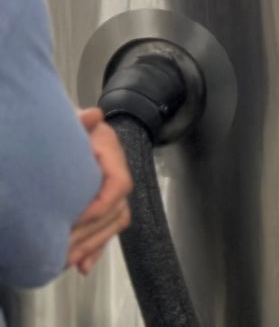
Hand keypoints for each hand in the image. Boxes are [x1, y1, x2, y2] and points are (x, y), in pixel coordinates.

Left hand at [66, 109, 132, 274]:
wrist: (57, 128)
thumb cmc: (63, 124)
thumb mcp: (70, 121)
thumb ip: (81, 121)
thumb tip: (93, 116)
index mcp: (110, 150)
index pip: (119, 184)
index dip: (101, 205)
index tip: (76, 219)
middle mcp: (114, 169)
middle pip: (118, 209)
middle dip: (93, 234)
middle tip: (67, 250)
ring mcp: (109, 186)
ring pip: (115, 222)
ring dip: (94, 245)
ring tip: (70, 261)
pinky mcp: (100, 201)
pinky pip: (107, 228)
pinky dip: (96, 248)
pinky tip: (83, 265)